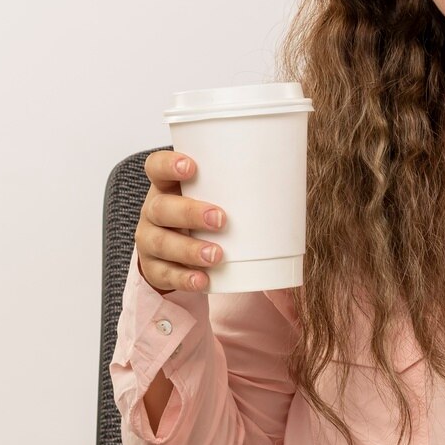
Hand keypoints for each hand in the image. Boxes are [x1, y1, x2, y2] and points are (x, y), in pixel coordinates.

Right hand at [135, 151, 226, 294]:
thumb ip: (238, 187)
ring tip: (217, 255)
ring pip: (161, 242)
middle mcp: (153, 211)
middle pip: (161, 207)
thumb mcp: (213, 197)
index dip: (168, 164)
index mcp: (167, 186)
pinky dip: (185, 278)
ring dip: (190, 249)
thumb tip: (295, 176)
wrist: (175, 253)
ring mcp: (150, 240)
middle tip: (221, 219)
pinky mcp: (154, 268)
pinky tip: (204, 280)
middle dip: (190, 213)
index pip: (155, 167)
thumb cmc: (203, 217)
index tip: (192, 167)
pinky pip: (165, 274)